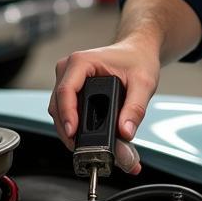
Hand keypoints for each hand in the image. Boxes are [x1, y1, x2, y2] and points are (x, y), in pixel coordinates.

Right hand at [47, 38, 160, 174]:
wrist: (137, 51)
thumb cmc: (137, 59)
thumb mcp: (143, 83)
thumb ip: (135, 108)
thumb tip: (125, 131)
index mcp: (82, 62)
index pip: (66, 91)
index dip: (67, 114)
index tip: (73, 133)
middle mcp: (69, 69)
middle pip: (58, 105)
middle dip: (68, 130)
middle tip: (83, 149)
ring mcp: (67, 79)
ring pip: (58, 111)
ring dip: (69, 131)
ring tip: (86, 147)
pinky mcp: (71, 89)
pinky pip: (65, 111)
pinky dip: (73, 126)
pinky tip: (85, 138)